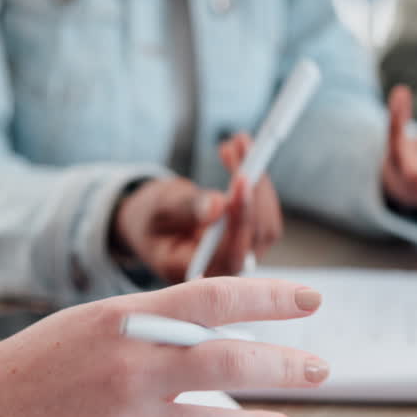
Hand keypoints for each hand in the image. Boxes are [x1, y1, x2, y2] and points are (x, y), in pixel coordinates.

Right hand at [0, 277, 329, 416]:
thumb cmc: (25, 370)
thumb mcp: (90, 324)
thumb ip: (153, 325)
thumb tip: (219, 332)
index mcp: (123, 320)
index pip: (216, 297)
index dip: (272, 298)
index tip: (312, 302)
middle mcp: (131, 368)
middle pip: (235, 363)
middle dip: (289, 367)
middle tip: (320, 370)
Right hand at [113, 135, 282, 281]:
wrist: (153, 224)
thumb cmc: (149, 221)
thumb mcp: (157, 212)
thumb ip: (185, 210)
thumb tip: (217, 205)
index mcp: (198, 273)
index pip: (231, 254)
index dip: (241, 219)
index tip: (240, 181)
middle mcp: (226, 269)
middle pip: (258, 235)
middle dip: (253, 188)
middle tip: (240, 146)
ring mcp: (242, 253)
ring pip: (266, 221)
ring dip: (257, 179)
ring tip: (237, 142)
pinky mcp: (250, 236)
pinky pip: (263, 211)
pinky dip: (255, 180)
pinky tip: (239, 152)